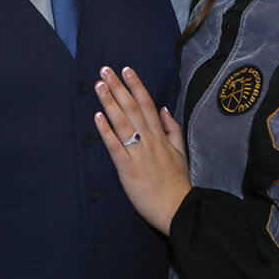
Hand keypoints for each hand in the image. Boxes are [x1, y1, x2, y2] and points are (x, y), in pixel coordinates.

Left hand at [93, 66, 190, 235]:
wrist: (178, 208)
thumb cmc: (177, 183)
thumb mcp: (181, 152)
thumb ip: (172, 129)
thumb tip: (163, 109)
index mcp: (160, 136)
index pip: (147, 104)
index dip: (136, 85)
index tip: (126, 69)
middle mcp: (149, 140)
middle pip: (132, 108)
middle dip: (118, 87)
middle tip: (104, 70)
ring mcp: (138, 153)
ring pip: (122, 122)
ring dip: (109, 102)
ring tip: (99, 85)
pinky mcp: (128, 169)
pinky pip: (115, 147)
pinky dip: (106, 131)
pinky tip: (97, 117)